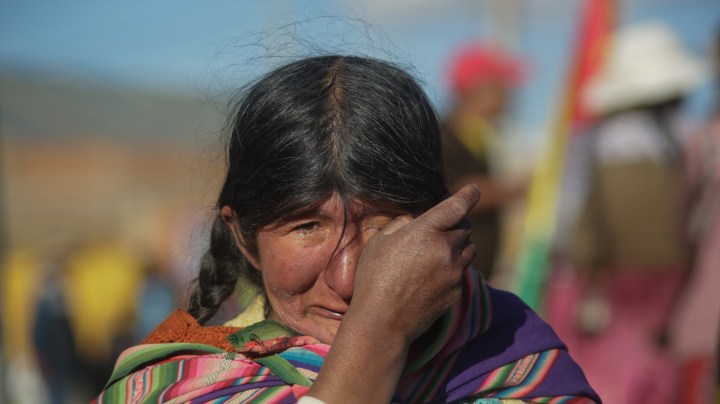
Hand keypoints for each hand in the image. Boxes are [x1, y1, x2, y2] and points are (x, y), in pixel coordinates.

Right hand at [348, 184, 479, 342]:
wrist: (383, 322)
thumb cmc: (373, 280)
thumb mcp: (378, 243)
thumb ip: (399, 225)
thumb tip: (412, 221)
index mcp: (425, 232)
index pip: (456, 207)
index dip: (468, 195)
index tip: (474, 189)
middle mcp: (445, 250)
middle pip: (464, 229)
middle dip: (456, 225)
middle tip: (443, 227)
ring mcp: (454, 273)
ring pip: (469, 250)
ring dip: (459, 245)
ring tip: (440, 250)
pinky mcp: (457, 292)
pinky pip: (462, 272)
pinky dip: (453, 268)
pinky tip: (433, 275)